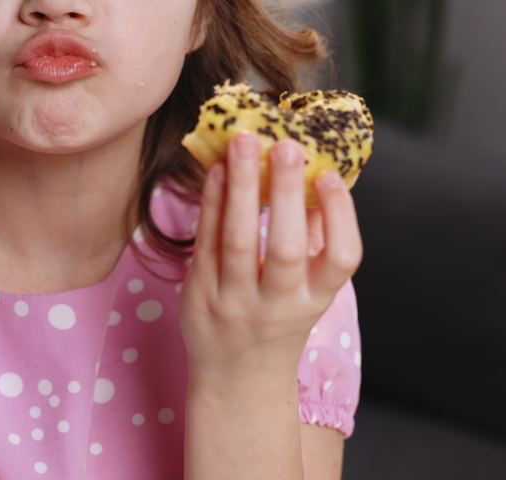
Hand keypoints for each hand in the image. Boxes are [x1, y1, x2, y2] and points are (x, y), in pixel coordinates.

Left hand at [180, 132, 361, 383]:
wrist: (237, 376)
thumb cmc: (279, 319)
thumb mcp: (309, 291)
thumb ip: (316, 240)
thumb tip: (318, 174)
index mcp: (316, 300)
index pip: (342, 260)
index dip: (341, 216)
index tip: (329, 175)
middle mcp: (279, 305)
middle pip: (286, 249)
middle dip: (285, 194)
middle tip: (285, 145)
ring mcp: (235, 303)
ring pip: (238, 242)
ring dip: (240, 189)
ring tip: (242, 143)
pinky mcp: (200, 295)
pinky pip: (206, 243)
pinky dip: (211, 204)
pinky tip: (216, 170)